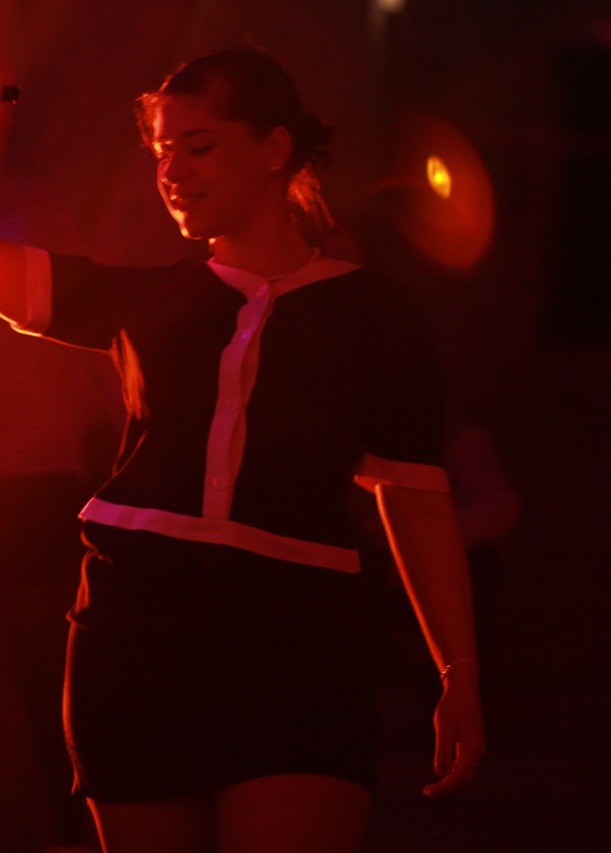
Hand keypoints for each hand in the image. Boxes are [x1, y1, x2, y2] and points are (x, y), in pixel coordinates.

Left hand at [423, 671, 485, 796]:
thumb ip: (442, 751)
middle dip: (447, 787)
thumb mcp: (443, 727)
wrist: (463, 687)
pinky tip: (441, 768)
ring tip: (433, 785)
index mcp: (472, 749)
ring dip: (450, 780)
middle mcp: (477, 751)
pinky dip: (453, 770)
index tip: (427, 792)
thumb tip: (441, 773)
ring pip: (465, 773)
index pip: (457, 777)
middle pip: (463, 779)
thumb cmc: (452, 706)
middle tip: (428, 791)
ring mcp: (476, 748)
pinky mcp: (472, 743)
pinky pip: (463, 764)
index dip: (443, 787)